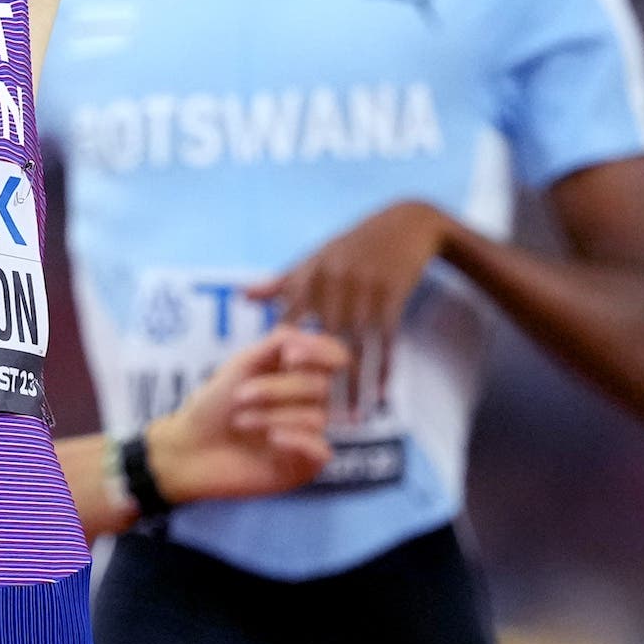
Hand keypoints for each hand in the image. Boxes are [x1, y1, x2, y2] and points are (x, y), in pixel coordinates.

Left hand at [143, 327, 348, 503]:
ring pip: (317, 417)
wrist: (189, 449)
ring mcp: (308, 435)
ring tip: (239, 421)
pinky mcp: (304, 465)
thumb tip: (306, 338)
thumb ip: (278, 343)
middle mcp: (308, 403)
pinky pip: (321, 450)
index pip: (335, 356)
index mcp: (297, 374)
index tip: (290, 355)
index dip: (322, 352)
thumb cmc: (213, 405)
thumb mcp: (243, 365)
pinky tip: (272, 439)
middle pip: (321, 386)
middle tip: (239, 395)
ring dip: (273, 415)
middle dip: (278, 388)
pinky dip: (297, 440)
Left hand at [248, 201, 451, 400]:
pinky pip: (385, 341)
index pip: (288, 323)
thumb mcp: (314, 258)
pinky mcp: (391, 298)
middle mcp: (332, 284)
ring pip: (354, 348)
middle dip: (315, 379)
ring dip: (352, 386)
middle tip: (308, 417)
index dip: (279, 357)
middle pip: (319, 342)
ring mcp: (363, 291)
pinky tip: (380, 394)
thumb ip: (279, 283)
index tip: (272, 390)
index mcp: (309, 275)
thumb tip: (240, 296)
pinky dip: (383, 369)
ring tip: (348, 418)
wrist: (404, 225)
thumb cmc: (351, 246)